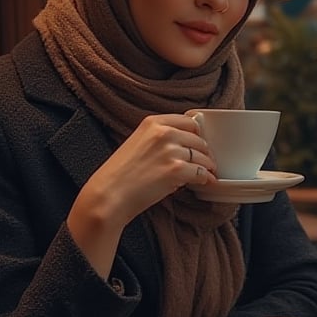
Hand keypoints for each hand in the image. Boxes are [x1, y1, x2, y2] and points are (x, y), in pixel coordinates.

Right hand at [67, 114, 215, 275]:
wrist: (109, 195)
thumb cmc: (119, 175)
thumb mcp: (137, 143)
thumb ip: (158, 139)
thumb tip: (183, 146)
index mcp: (153, 123)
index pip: (188, 121)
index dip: (197, 134)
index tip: (199, 142)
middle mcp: (164, 133)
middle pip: (198, 139)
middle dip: (204, 151)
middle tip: (206, 161)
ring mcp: (171, 151)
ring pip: (203, 156)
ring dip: (207, 166)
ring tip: (207, 173)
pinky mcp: (176, 170)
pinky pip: (201, 173)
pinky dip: (206, 179)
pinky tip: (206, 182)